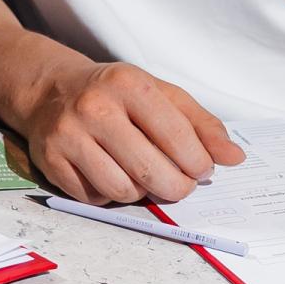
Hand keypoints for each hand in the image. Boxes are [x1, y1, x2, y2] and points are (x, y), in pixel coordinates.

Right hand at [21, 59, 243, 204]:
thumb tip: (234, 157)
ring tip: (142, 175)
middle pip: (151, 171)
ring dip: (141, 192)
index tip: (202, 169)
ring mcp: (68, 135)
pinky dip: (110, 195)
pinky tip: (110, 174)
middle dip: (176, 187)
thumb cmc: (114, 94)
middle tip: (180, 184)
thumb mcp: (159, 94)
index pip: (176, 136)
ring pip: (123, 191)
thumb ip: (200, 123)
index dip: (198, 162)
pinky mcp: (50, 161)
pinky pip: (95, 199)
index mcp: (128, 84)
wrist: (50, 90)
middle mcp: (94, 107)